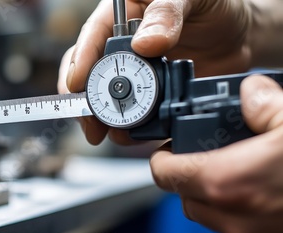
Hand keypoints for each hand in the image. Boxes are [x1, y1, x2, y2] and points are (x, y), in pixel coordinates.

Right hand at [58, 0, 252, 144]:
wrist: (241, 36)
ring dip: (106, 120)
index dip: (80, 61)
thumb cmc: (215, 6)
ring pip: (107, 99)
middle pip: (90, 73)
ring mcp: (136, 74)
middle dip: (85, 100)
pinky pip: (134, 115)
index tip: (76, 84)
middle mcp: (124, 47)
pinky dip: (132, 129)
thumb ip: (167, 13)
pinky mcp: (151, 97)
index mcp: (124, 15)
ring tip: (113, 134)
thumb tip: (144, 43)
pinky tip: (135, 135)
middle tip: (90, 122)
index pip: (92, 36)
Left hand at [150, 75, 282, 232]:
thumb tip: (251, 92)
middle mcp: (230, 217)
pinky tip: (259, 192)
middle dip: (187, 175)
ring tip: (233, 170)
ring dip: (210, 195)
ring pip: (207, 215)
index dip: (163, 157)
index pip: (165, 174)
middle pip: (183, 196)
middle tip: (202, 155)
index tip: (171, 148)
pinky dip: (236, 211)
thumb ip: (265, 104)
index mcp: (225, 182)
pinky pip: (235, 230)